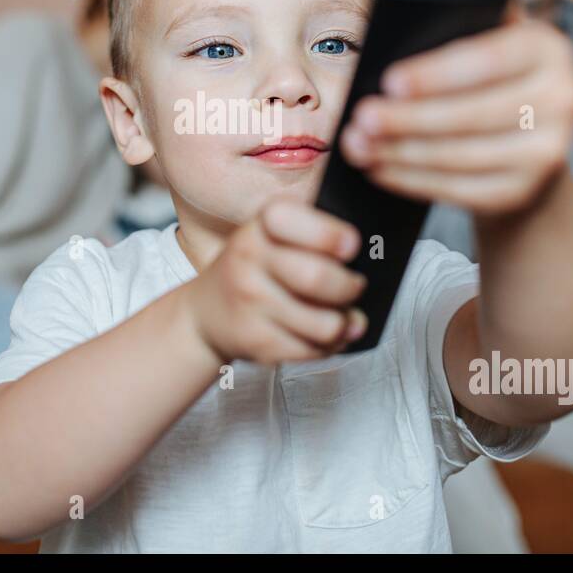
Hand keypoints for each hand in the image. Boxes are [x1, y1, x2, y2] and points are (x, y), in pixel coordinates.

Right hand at [187, 198, 368, 365]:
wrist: (204, 315)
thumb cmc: (255, 269)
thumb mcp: (270, 237)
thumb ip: (312, 234)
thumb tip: (368, 254)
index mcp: (260, 226)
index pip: (292, 221)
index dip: (328, 234)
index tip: (351, 246)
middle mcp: (249, 261)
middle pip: (318, 278)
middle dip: (351, 287)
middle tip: (355, 286)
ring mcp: (250, 304)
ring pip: (324, 324)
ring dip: (345, 323)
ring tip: (345, 317)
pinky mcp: (257, 342)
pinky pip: (313, 350)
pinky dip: (329, 345)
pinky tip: (324, 335)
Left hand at [340, 12, 572, 215]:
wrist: (527, 141)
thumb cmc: (485, 79)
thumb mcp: (483, 41)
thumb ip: (451, 27)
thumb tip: (391, 29)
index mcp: (547, 48)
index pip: (488, 60)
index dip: (436, 74)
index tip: (389, 82)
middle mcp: (562, 98)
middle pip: (471, 114)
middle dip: (408, 119)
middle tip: (361, 119)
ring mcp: (549, 151)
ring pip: (461, 156)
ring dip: (401, 153)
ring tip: (358, 146)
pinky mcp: (525, 190)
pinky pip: (460, 190)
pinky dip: (413, 181)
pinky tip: (380, 169)